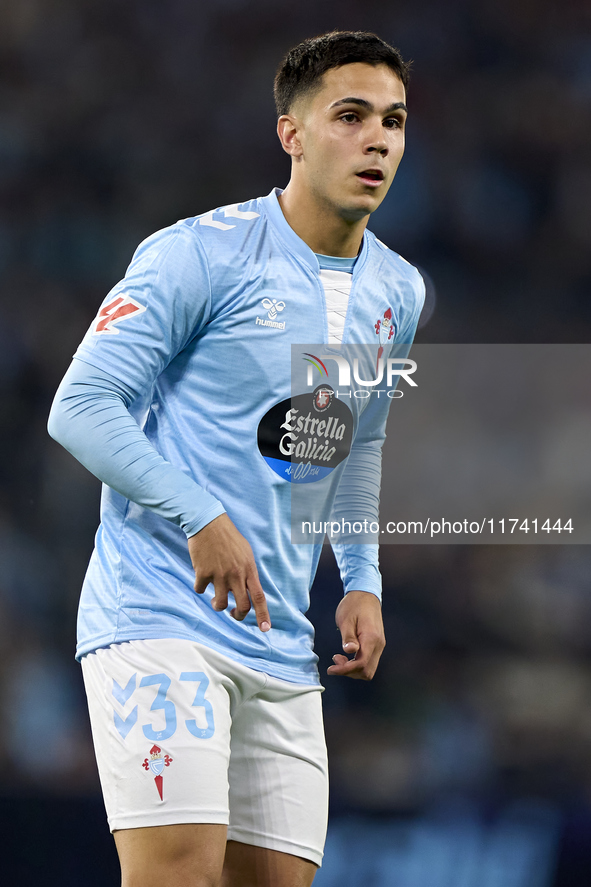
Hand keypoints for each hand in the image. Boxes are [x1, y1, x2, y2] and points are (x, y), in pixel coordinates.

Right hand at [188, 514, 270, 631]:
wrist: (208, 522)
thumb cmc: (228, 537)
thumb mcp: (245, 552)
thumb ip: (247, 572)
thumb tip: (247, 589)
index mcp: (249, 569)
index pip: (259, 597)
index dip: (263, 615)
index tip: (265, 629)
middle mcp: (236, 574)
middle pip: (241, 606)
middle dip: (238, 615)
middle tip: (233, 613)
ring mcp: (219, 574)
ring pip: (219, 604)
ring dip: (217, 605)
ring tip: (215, 599)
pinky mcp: (202, 572)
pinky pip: (200, 590)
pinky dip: (200, 587)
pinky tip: (201, 576)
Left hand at [327, 591, 384, 679]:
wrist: (366, 594)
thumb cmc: (354, 605)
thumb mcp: (346, 619)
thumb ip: (348, 637)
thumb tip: (349, 651)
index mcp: (371, 638)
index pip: (361, 664)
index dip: (346, 670)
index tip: (332, 669)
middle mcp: (378, 644)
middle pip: (367, 671)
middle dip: (349, 672)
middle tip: (335, 663)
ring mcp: (379, 645)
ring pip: (369, 669)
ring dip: (353, 669)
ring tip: (339, 658)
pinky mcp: (376, 644)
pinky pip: (368, 661)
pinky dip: (357, 664)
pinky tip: (346, 656)